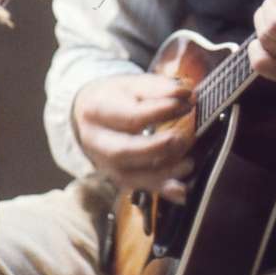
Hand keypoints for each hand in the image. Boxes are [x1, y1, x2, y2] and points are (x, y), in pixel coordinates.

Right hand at [72, 74, 195, 202]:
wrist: (87, 114)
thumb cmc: (115, 97)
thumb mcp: (133, 84)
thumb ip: (159, 88)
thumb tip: (186, 94)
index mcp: (96, 111)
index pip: (131, 116)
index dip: (162, 111)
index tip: (187, 104)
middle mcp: (95, 141)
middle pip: (123, 151)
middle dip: (156, 148)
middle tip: (181, 139)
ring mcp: (103, 163)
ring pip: (130, 176)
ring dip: (163, 172)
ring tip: (188, 163)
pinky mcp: (116, 177)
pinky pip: (138, 187)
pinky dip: (161, 189)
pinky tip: (181, 190)